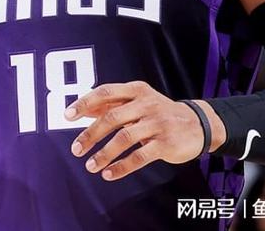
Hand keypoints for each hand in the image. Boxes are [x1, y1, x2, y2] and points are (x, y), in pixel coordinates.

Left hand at [65, 81, 225, 180]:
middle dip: (91, 134)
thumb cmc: (159, 112)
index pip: (106, 92)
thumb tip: (82, 109)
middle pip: (112, 117)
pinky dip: (121, 166)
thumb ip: (112, 104)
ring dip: (104, 154)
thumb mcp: (138, 101)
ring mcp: (157, 123)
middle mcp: (146, 103)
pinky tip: (108, 174)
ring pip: (124, 138)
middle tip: (76, 149)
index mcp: (136, 90)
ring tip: (90, 166)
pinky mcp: (165, 143)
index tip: (67, 115)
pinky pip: (139, 156)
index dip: (85, 103)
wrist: (197, 124)